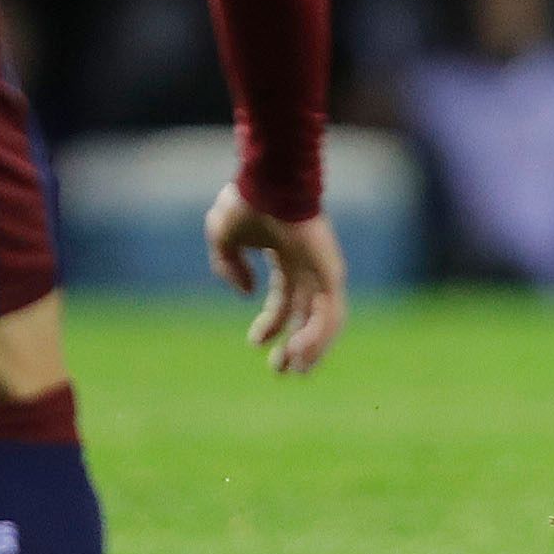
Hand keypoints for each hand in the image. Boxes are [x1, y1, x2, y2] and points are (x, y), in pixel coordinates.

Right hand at [205, 184, 345, 374]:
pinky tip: (299, 350)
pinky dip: (319, 336)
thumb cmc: (247, 203)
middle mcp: (307, 266)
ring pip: (323, 321)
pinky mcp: (331, 273)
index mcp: (286, 257)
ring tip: (295, 370)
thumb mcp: (223, 237)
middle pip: (306, 316)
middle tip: (281, 370)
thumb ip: (228, 266)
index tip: (254, 342)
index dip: (270, 325)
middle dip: (294, 346)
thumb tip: (246, 292)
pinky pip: (330, 313)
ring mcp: (322, 270)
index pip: (284, 300)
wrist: (269, 183)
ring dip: (311, 349)